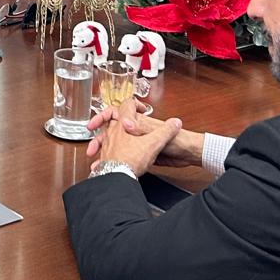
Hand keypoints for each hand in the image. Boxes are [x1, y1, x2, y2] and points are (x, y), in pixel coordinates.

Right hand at [87, 101, 203, 168]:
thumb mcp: (156, 135)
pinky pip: (123, 156)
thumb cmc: (177, 143)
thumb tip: (128, 122)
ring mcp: (137, 141)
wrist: (187, 155)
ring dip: (103, 150)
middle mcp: (135, 130)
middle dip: (98, 136)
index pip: (117, 112)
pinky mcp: (140, 153)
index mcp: (138, 122)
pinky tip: (107, 168)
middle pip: (111, 128)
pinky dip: (112, 162)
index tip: (96, 122)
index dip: (105, 114)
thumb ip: (141, 127)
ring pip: (114, 143)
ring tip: (96, 159)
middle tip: (92, 143)